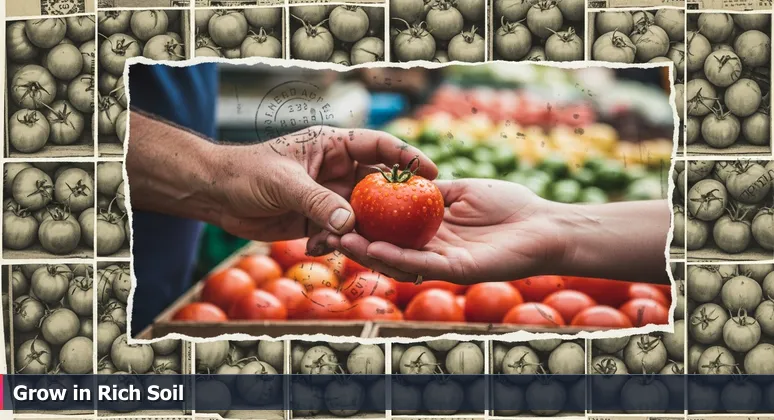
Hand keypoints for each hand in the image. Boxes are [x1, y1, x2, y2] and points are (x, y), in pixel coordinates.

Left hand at [213, 125, 436, 245]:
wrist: (216, 196)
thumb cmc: (246, 174)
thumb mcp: (284, 183)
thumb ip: (318, 202)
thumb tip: (350, 225)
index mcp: (333, 145)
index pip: (379, 145)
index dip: (408, 157)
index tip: (432, 172)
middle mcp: (337, 169)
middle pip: (378, 185)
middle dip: (391, 205)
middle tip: (410, 223)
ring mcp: (329, 195)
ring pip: (362, 214)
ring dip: (360, 231)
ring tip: (352, 243)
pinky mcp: (318, 220)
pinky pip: (341, 234)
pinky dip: (336, 243)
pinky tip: (319, 248)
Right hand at [324, 179, 565, 283]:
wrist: (544, 225)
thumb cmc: (510, 205)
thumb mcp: (461, 191)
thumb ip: (432, 191)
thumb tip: (402, 181)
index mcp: (434, 230)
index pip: (393, 227)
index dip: (367, 221)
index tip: (342, 209)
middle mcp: (433, 249)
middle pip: (389, 247)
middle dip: (359, 240)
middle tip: (330, 232)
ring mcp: (443, 261)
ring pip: (399, 259)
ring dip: (369, 251)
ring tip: (343, 239)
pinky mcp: (456, 270)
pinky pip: (421, 263)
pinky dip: (395, 256)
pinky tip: (374, 246)